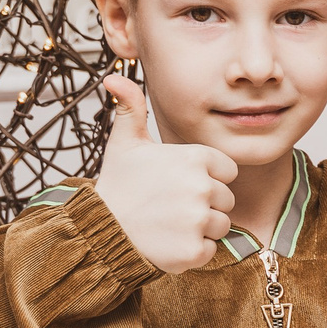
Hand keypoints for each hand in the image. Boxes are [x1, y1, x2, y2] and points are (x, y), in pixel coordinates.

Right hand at [92, 75, 236, 274]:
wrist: (99, 230)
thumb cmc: (117, 186)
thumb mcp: (125, 143)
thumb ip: (131, 108)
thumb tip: (115, 76)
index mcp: (195, 158)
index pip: (227, 171)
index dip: (207, 179)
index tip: (180, 184)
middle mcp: (201, 186)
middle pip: (226, 200)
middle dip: (205, 205)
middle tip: (171, 206)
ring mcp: (198, 219)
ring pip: (221, 225)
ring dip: (200, 228)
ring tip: (169, 223)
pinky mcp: (194, 250)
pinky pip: (210, 250)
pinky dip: (193, 251)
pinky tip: (169, 241)